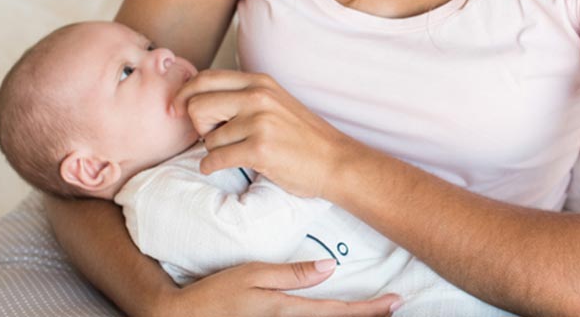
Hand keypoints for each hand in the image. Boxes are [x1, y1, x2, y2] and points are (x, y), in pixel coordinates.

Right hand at [151, 259, 400, 315]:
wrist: (184, 315)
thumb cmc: (216, 292)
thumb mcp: (254, 275)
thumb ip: (292, 274)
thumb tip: (330, 268)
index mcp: (289, 310)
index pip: (339, 311)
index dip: (370, 308)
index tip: (396, 300)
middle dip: (368, 314)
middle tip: (394, 303)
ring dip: (350, 316)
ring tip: (374, 307)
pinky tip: (337, 310)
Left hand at [172, 69, 360, 198]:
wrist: (334, 160)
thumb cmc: (302, 136)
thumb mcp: (275, 102)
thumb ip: (242, 96)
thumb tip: (197, 99)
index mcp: (259, 81)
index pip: (205, 78)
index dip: (183, 94)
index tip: (174, 109)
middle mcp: (258, 96)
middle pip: (197, 105)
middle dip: (197, 125)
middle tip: (210, 136)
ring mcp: (259, 122)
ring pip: (208, 137)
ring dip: (213, 150)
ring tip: (234, 153)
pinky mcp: (260, 149)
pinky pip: (215, 159)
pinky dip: (211, 167)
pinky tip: (221, 167)